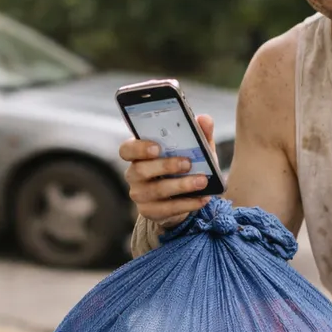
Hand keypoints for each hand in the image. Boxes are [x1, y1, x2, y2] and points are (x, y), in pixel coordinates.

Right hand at [120, 114, 218, 228]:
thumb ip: (199, 133)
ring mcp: (140, 194)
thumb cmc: (185, 166)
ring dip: (181, 186)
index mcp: (139, 154)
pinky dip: (187, 203)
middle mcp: (134, 174)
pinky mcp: (150, 212)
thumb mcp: (195, 148)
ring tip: (202, 181)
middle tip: (187, 163)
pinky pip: (167, 209)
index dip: (138, 148)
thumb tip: (204, 119)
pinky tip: (203, 198)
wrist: (184, 197)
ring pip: (156, 190)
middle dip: (165, 166)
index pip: (126, 149)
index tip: (157, 147)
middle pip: (140, 170)